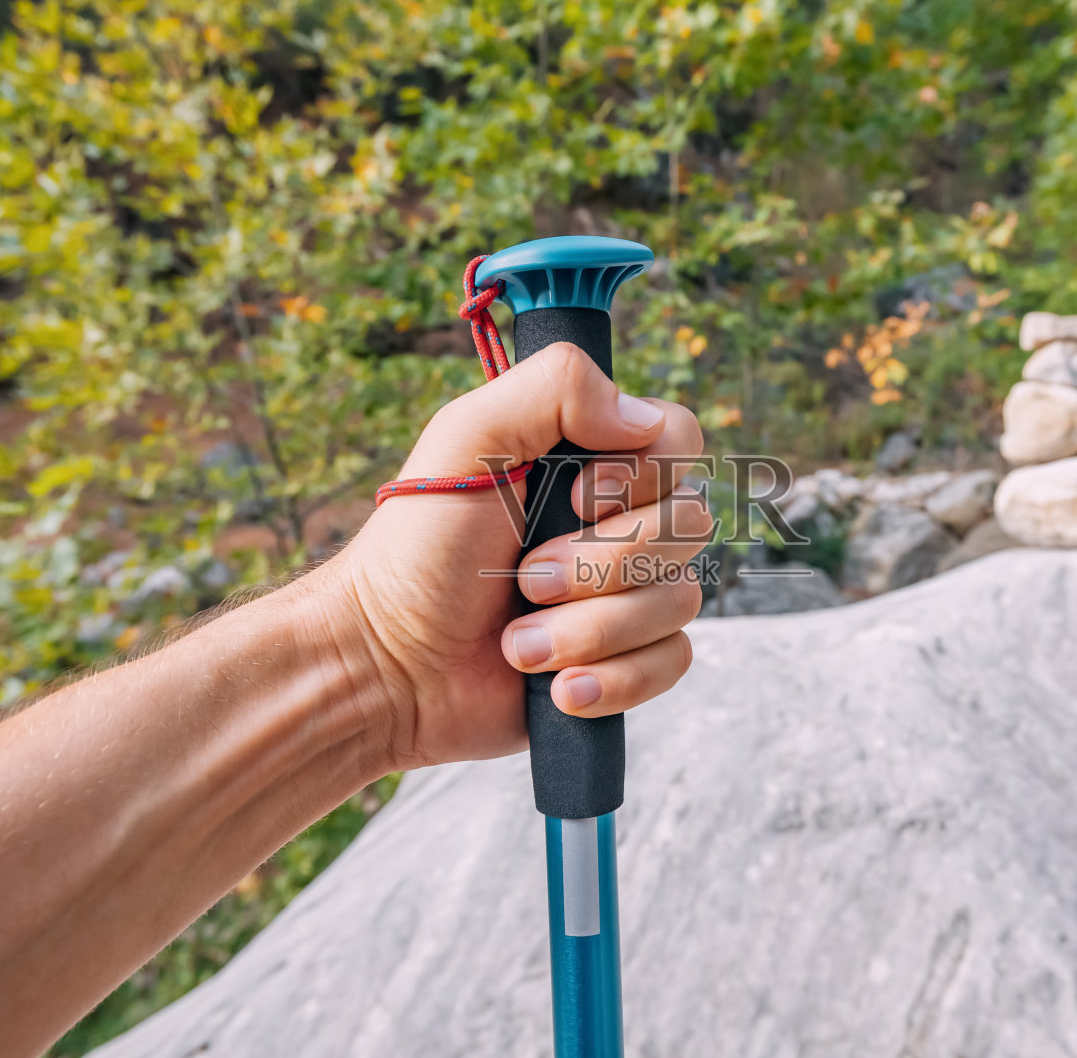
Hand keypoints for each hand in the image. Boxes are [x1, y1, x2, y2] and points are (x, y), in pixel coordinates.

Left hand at [323, 343, 709, 771]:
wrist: (388, 665)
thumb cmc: (417, 549)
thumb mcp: (468, 437)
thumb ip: (556, 388)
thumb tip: (645, 419)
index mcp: (588, 458)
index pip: (679, 440)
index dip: (639, 476)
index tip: (573, 496)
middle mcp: (617, 522)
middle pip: (689, 526)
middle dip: (600, 565)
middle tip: (524, 578)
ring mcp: (625, 594)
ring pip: (678, 601)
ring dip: (589, 629)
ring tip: (520, 645)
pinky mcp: (625, 661)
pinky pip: (672, 661)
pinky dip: (613, 679)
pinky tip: (557, 687)